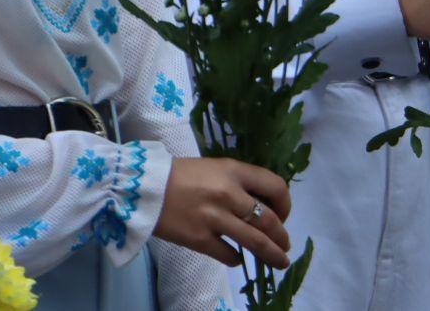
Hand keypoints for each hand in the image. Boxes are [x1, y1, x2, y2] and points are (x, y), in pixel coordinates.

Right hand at [152, 157, 291, 269]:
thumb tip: (259, 204)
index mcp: (233, 171)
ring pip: (256, 242)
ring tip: (280, 261)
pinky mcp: (200, 239)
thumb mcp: (213, 168)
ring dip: (272, 254)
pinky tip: (238, 259)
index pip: (275, 186)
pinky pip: (229, 254)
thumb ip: (236, 183)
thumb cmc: (178, 174)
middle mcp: (229, 194)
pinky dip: (237, 258)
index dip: (286, 204)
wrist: (142, 186)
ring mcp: (215, 218)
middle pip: (270, 220)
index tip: (284, 214)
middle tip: (284, 244)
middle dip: (282, 236)